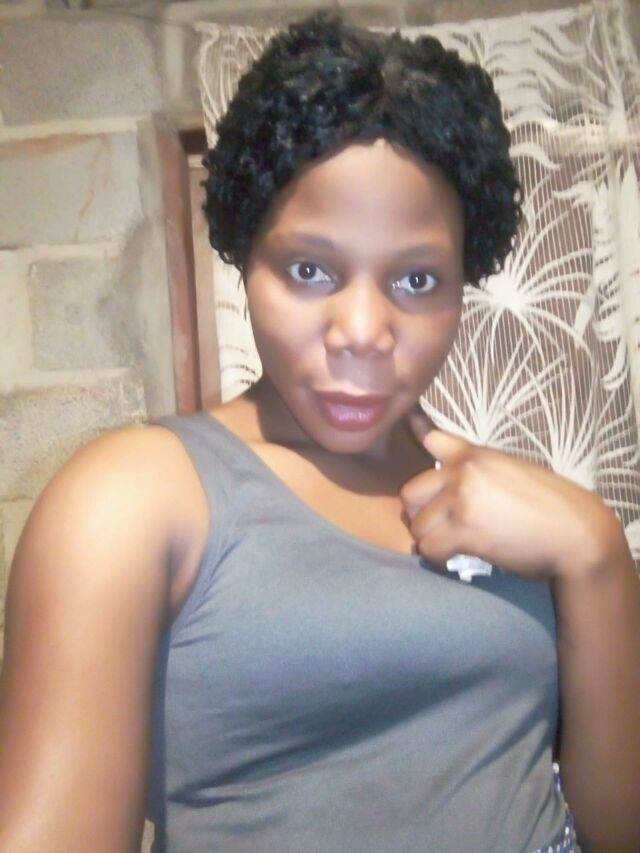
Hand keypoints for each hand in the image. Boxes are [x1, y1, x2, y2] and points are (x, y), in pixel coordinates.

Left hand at [400, 410, 624, 581]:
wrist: (577, 533)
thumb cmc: (549, 504)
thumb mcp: (510, 470)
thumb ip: (476, 466)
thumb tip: (441, 452)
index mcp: (475, 454)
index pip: (431, 440)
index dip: (424, 460)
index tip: (428, 482)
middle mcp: (464, 472)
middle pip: (411, 493)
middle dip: (421, 513)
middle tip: (442, 527)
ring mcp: (462, 500)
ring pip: (417, 525)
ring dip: (430, 539)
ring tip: (451, 545)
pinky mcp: (464, 530)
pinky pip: (428, 547)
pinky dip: (437, 557)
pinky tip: (455, 558)